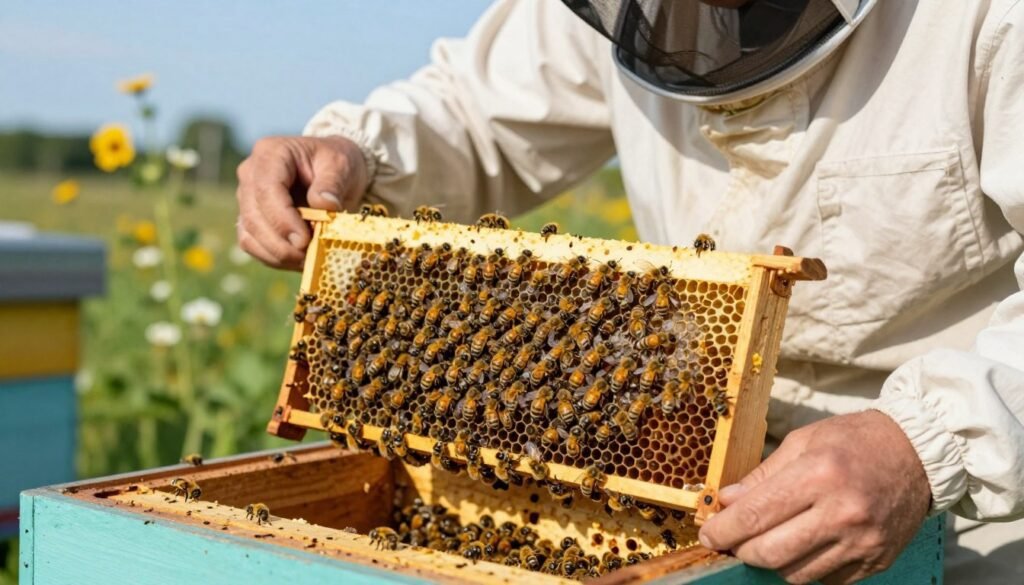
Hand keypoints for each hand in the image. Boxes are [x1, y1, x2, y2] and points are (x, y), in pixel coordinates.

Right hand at [236, 135, 368, 268]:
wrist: (332, 170)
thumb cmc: (336, 163)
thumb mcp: (340, 165)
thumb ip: (332, 184)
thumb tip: (323, 205)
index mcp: (271, 153)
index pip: (266, 189)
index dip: (282, 219)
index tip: (304, 240)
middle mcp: (251, 174)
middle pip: (253, 216)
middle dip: (280, 243)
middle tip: (308, 256)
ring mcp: (247, 198)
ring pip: (249, 234)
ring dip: (277, 254)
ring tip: (307, 260)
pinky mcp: (250, 219)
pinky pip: (253, 245)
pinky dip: (274, 258)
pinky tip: (298, 260)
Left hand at [698, 410, 930, 584]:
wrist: (919, 453)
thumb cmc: (854, 441)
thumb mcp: (803, 441)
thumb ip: (762, 476)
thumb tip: (726, 502)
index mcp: (819, 474)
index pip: (755, 515)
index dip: (723, 530)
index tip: (708, 534)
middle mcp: (842, 512)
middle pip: (770, 553)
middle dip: (741, 551)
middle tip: (732, 542)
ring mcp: (862, 542)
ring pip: (795, 574)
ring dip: (772, 562)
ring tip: (767, 541)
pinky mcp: (876, 561)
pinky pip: (825, 580)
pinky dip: (805, 568)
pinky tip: (803, 546)